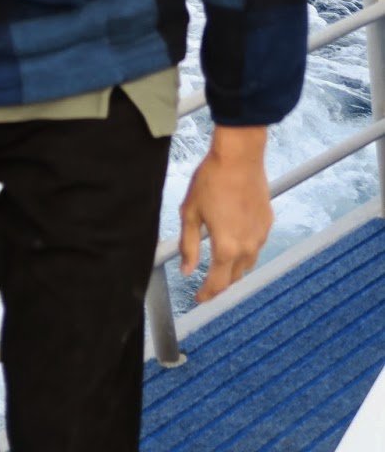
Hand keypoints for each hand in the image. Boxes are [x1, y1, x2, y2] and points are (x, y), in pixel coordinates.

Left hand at [179, 125, 271, 302]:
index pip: (217, 283)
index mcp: (226, 247)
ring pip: (248, 264)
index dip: (206, 294)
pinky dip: (245, 251)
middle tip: (207, 285)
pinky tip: (235, 242)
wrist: (239, 156)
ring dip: (234, 269)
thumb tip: (186, 269)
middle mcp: (247, 246)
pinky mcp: (267, 223)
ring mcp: (260, 235)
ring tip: (221, 266)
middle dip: (220, 285)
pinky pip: (256, 245)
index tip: (198, 298)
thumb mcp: (190, 212)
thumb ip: (188, 245)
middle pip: (234, 278)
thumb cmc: (212, 179)